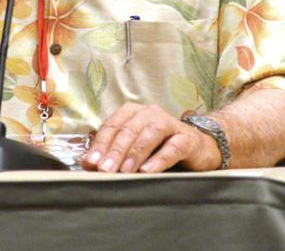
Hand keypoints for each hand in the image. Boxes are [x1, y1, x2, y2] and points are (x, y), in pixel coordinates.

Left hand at [82, 103, 221, 172]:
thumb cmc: (160, 147)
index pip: (113, 125)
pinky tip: (147, 171)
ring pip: (149, 135)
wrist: (198, 147)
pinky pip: (172, 148)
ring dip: (134, 154)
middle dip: (114, 150)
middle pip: (129, 129)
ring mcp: (170, 124)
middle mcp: (151, 113)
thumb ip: (112, 152)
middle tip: (104, 170)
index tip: (90, 163)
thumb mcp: (134, 148)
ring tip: (124, 171)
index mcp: (134, 112)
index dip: (100, 144)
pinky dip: (158, 159)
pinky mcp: (187, 139)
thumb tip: (87, 163)